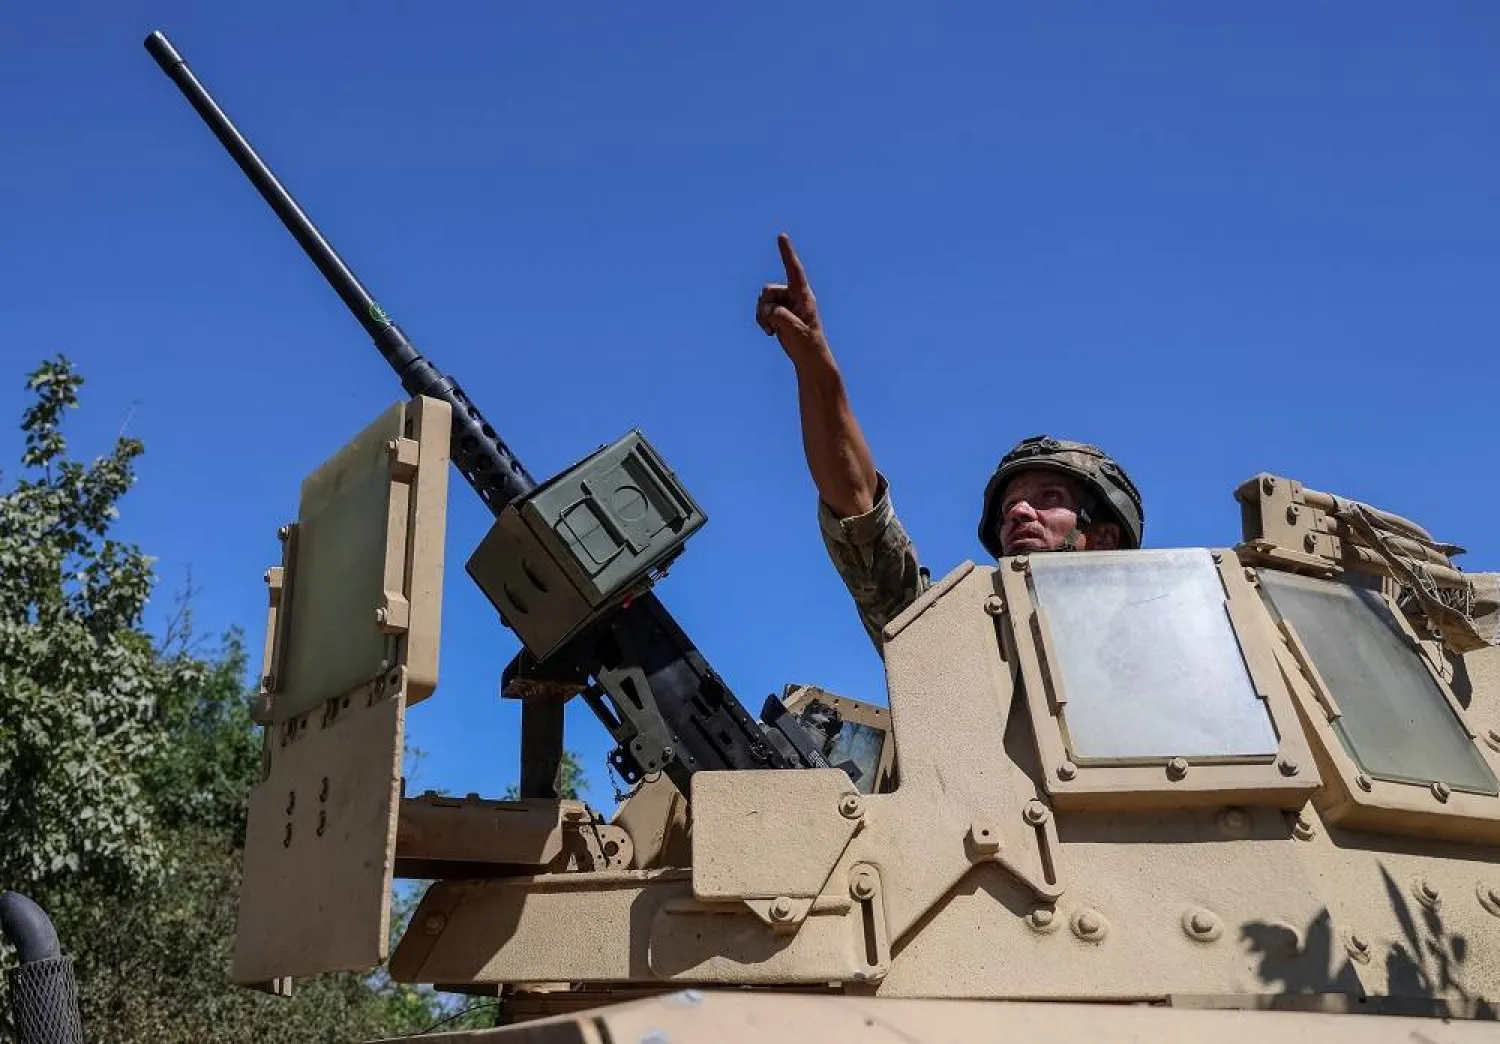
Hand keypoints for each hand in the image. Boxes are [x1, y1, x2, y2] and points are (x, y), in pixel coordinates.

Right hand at [757, 233, 829, 366]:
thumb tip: (768, 309)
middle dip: (766, 306)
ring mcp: (785, 303)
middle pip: (769, 290)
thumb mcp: (796, 331)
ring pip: (762, 300)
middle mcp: (793, 295)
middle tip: (774, 323)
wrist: (808, 357)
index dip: (787, 253)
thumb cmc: (808, 343)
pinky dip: (761, 320)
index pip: (794, 270)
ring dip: (763, 316)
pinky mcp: (778, 312)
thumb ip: (782, 317)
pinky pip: (761, 310)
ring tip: (773, 330)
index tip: (781, 236)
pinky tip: (769, 332)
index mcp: (804, 296)